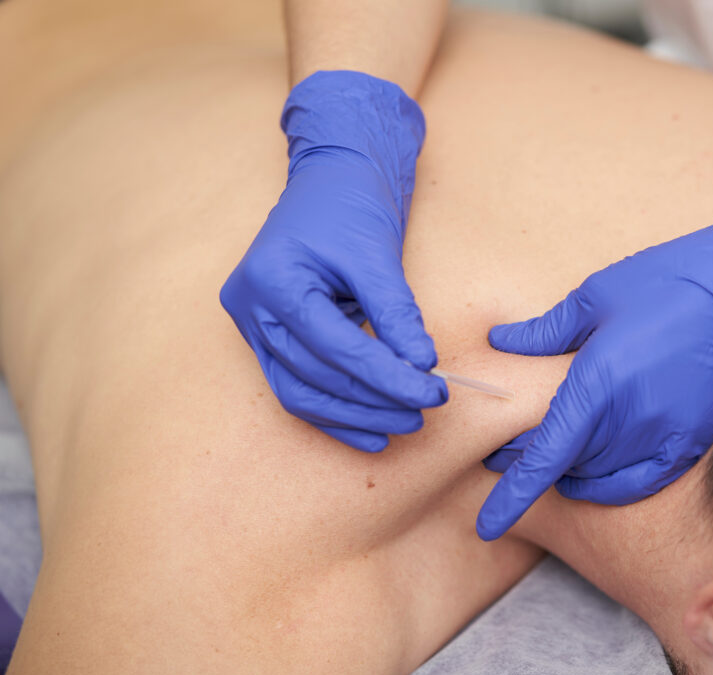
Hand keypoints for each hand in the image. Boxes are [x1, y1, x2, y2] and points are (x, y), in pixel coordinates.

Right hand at [220, 71, 446, 451]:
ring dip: (355, 414)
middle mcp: (250, 307)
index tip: (432, 390)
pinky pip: (298, 386)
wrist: (331, 176)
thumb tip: (422, 366)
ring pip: (301, 391)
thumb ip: (396, 312)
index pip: (334, 346)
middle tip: (424, 411)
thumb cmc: (350, 203)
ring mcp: (252, 325)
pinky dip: (336, 412)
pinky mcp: (268, 336)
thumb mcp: (377, 253)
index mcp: (271, 279)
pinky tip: (373, 432)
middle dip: (373, 400)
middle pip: (315, 375)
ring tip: (404, 424)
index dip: (386, 375)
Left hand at [477, 185, 712, 538]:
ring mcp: (664, 436)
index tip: (488, 524)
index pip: (547, 454)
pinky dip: (613, 483)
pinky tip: (596, 471)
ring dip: (572, 468)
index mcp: (599, 382)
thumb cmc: (670, 283)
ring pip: (601, 475)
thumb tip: (502, 343)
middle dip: (534, 458)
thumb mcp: (596, 296)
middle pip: (568, 465)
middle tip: (511, 443)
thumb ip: (546, 332)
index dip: (514, 492)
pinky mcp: (690, 442)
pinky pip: (641, 481)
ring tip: (557, 446)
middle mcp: (630, 419)